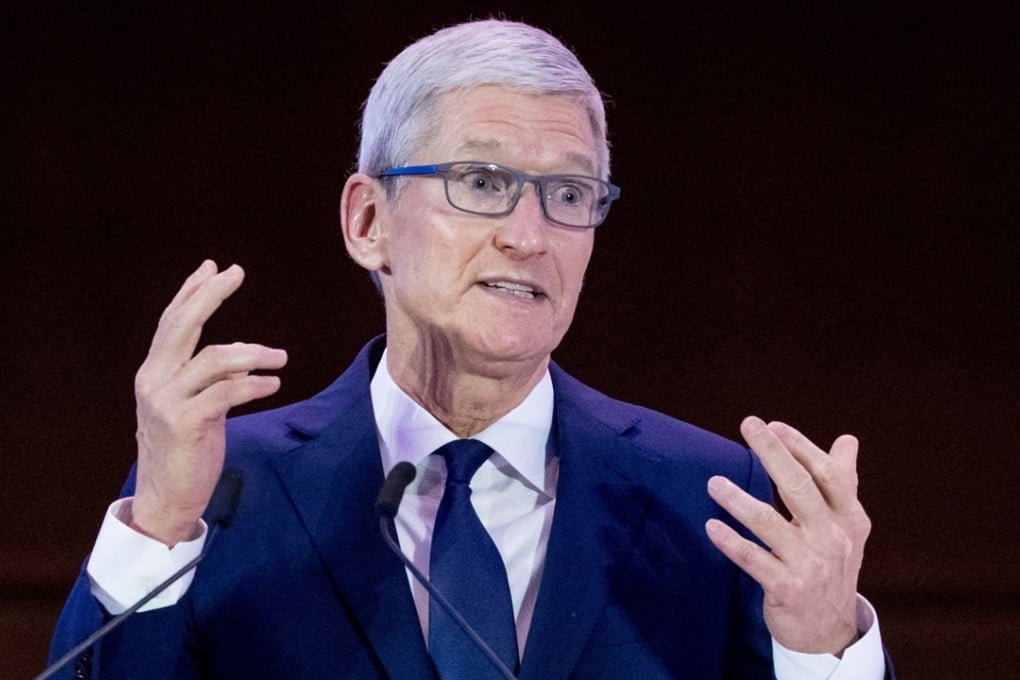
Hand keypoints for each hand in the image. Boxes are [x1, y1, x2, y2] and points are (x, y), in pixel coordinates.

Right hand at [129, 261, 287, 545]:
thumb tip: (242, 355)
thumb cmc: (185, 452)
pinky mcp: (185, 424)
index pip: (171, 323)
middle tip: (236, 272)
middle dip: (209, 295)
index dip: (191, 292)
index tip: (213, 267)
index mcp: (154, 373)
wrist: (165, 500)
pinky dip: (253, 385)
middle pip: (181, 326)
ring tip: (281, 357)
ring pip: (212, 359)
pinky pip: (226, 393)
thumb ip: (209, 378)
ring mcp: (166, 402)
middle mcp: (154, 381)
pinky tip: (273, 384)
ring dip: (252, 353)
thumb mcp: (194, 406)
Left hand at [705, 416, 870, 654]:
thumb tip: (849, 440)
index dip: (800, 447)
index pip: (826, 473)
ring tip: (713, 483)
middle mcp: (832, 537)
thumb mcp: (847, 525)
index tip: (772, 425)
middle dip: (773, 453)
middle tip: (748, 424)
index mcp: (849, 516)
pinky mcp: (788, 589)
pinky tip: (711, 527)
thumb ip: (843, 482)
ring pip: (769, 523)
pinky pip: (754, 560)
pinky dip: (731, 543)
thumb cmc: (833, 564)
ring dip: (738, 500)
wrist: (831, 630)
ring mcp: (810, 564)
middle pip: (800, 487)